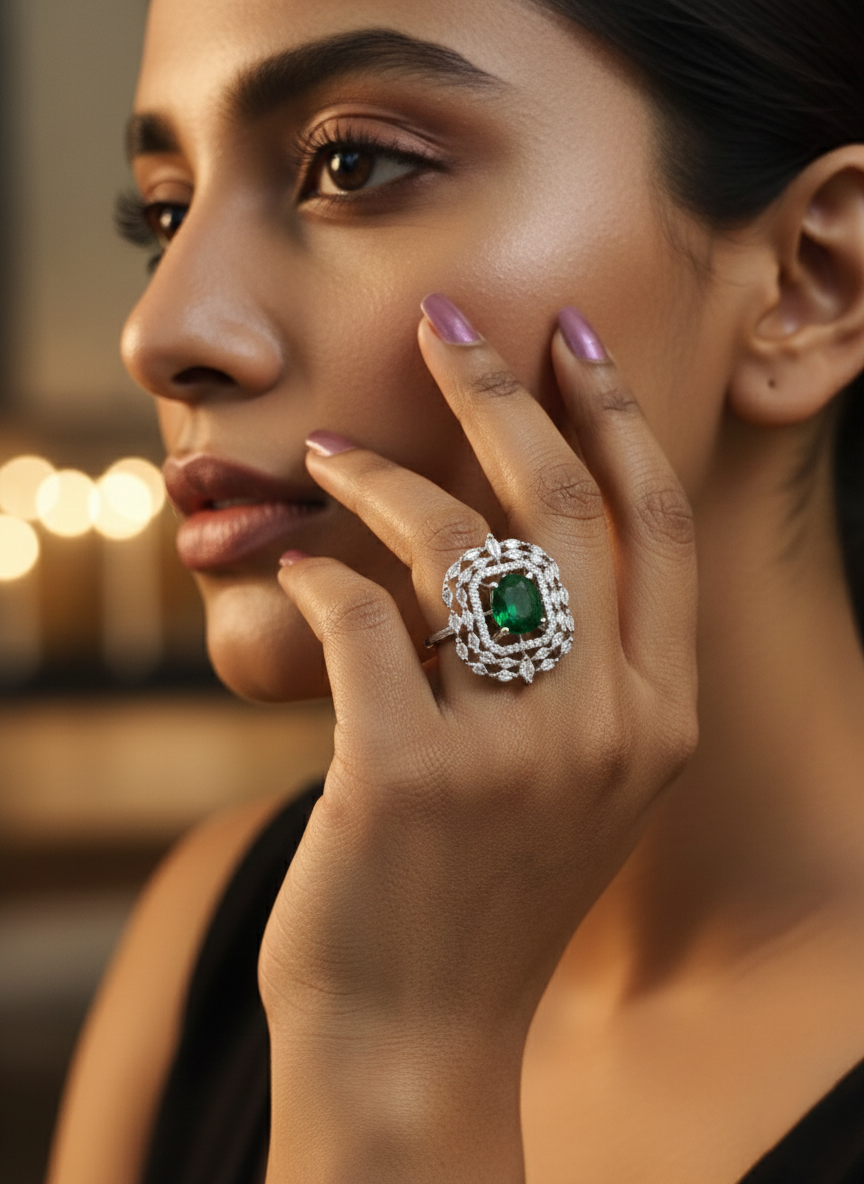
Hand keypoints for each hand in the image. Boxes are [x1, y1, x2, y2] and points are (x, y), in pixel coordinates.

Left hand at [260, 297, 697, 1182]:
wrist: (419, 1036)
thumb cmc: (482, 889)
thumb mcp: (570, 778)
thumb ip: (574, 667)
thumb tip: (503, 526)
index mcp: (660, 717)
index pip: (656, 524)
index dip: (614, 415)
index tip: (568, 339)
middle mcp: (608, 726)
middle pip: (563, 505)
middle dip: (501, 393)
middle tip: (447, 326)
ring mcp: (515, 754)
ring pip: (455, 544)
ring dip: (379, 476)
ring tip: (324, 450)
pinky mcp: (408, 775)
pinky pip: (358, 619)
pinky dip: (316, 574)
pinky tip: (294, 570)